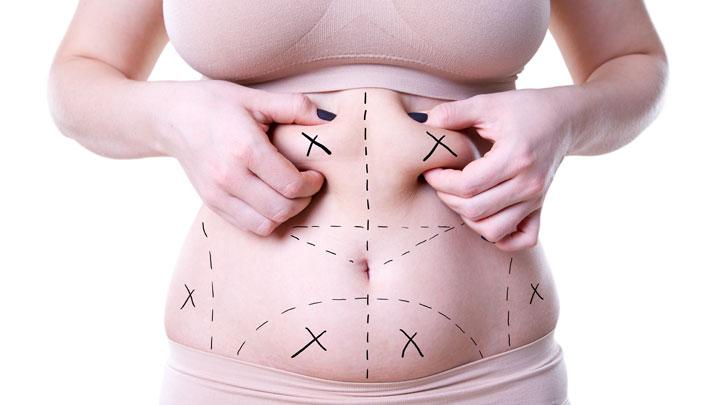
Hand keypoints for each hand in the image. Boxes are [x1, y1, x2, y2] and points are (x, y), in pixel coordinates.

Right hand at [160, 80, 333, 235]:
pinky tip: (269, 199)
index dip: (311, 184)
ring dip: (285, 213)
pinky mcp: (212, 204)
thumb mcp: (255, 98)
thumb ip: (294, 107)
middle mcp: (229, 176)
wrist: (170, 118)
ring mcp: (217, 194)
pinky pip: (248, 226)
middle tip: (306, 185)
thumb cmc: (215, 104)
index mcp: (244, 148)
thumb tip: (328, 119)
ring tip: (288, 194)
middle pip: (281, 209)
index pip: (290, 184)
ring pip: (266, 224)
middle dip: (302, 200)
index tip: (315, 174)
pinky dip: (266, 219)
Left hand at [420, 88, 573, 250]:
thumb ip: (453, 112)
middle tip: (441, 182)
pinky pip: (522, 240)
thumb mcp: (488, 103)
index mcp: (515, 157)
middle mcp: (529, 184)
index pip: (467, 185)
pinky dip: (501, 236)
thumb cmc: (524, 109)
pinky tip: (487, 217)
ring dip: (468, 219)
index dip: (441, 181)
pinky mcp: (540, 208)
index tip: (431, 170)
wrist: (566, 119)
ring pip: (493, 231)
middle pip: (475, 210)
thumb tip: (422, 123)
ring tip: (460, 197)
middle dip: (448, 199)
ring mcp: (536, 200)